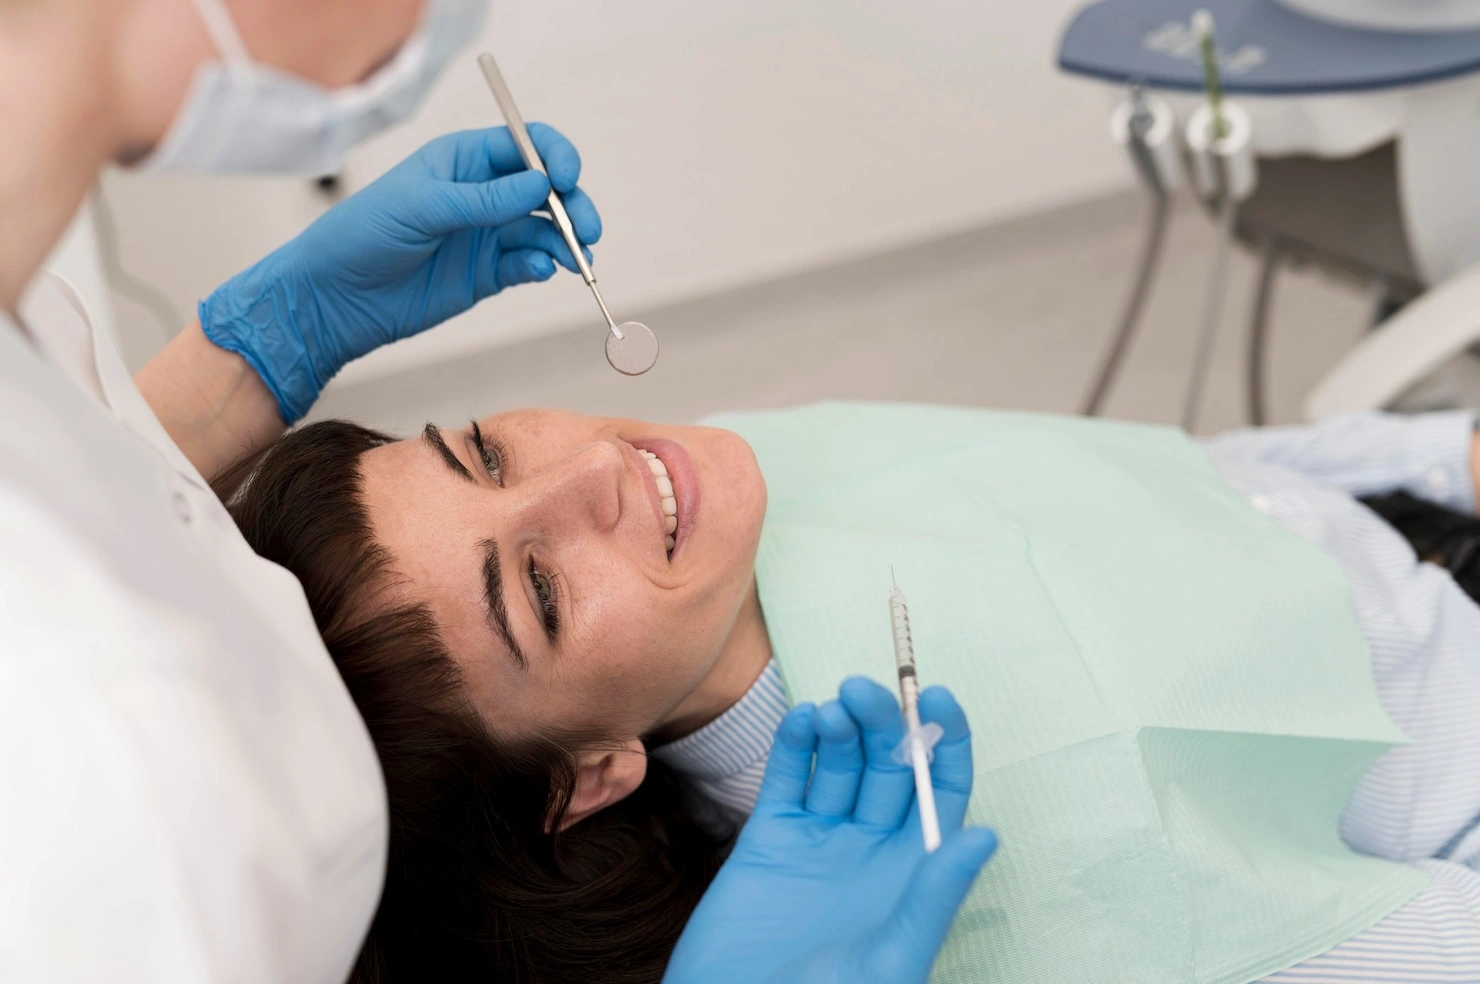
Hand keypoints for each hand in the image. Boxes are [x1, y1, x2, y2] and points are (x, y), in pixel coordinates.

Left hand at [199, 126, 601, 422]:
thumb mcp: (423, 207)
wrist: (336, 298)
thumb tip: (542, 185)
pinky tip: (539, 271)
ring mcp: (487, 234)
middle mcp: (483, 193)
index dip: (555, 156)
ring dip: (566, 242)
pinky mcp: (487, 275)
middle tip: (588, 232)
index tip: (568, 179)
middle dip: (573, 206)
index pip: (525, 145)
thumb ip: (485, 199)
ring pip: (544, 230)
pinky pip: (528, 264)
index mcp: (464, 160)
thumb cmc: (364, 234)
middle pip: (547, 190)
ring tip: (575, 261)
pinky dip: (542, 267)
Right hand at [663, 678, 996, 983]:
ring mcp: (820, 840)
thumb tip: (985, 834)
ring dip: (840, 726)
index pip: (943, 791)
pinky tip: (802, 718)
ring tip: (833, 709)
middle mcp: (871, 849)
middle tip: (864, 692)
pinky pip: (788, 780)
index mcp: (913, 873)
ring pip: (839, 763)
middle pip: (888, 765)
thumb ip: (933, 894)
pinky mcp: (769, 840)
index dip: (945, 741)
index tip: (935, 697)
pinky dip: (794, 744)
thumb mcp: (893, 958)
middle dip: (883, 722)